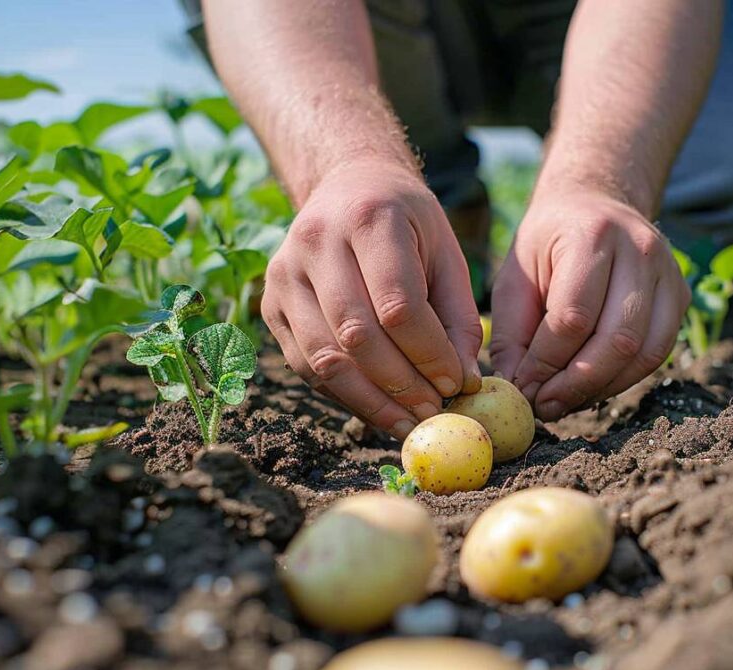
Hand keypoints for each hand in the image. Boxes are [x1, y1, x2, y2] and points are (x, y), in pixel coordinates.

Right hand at [261, 160, 482, 438]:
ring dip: (370, 401)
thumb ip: (458, 316)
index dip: (428, 353)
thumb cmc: (407, 224)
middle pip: (357, 335)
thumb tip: (463, 382)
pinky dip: (343, 394)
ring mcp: (285, 274)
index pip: (398, 304)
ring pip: (324, 358)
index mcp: (370, 219)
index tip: (455, 383)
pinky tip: (377, 407)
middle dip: (400, 384)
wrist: (348, 186)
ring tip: (408, 421)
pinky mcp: (270, 303)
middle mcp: (317, 242)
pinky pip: (305, 365)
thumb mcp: (446, 253)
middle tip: (433, 412)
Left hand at [490, 188, 689, 421]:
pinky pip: (658, 351)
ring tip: (565, 402)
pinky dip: (624, 379)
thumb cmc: (546, 246)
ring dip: (602, 388)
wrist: (594, 206)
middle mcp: (640, 249)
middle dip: (576, 384)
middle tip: (545, 406)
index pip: (574, 316)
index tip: (522, 389)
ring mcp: (668, 272)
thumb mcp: (515, 278)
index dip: (546, 363)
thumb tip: (515, 390)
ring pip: (645, 352)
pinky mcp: (680, 295)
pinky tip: (592, 388)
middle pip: (617, 339)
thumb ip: (512, 335)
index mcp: (593, 235)